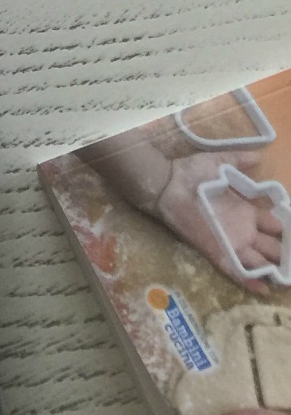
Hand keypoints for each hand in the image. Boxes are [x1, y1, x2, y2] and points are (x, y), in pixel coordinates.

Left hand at [153, 150, 281, 294]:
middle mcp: (241, 229)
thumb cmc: (191, 173)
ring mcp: (231, 242)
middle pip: (270, 246)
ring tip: (288, 279)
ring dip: (274, 270)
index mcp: (244, 210)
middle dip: (284, 253)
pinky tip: (265, 289)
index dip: (283, 228)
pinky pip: (236, 270)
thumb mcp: (219, 163)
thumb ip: (238, 161)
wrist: (167, 184)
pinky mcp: (217, 251)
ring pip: (258, 262)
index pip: (271, 223)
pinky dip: (250, 281)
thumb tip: (260, 156)